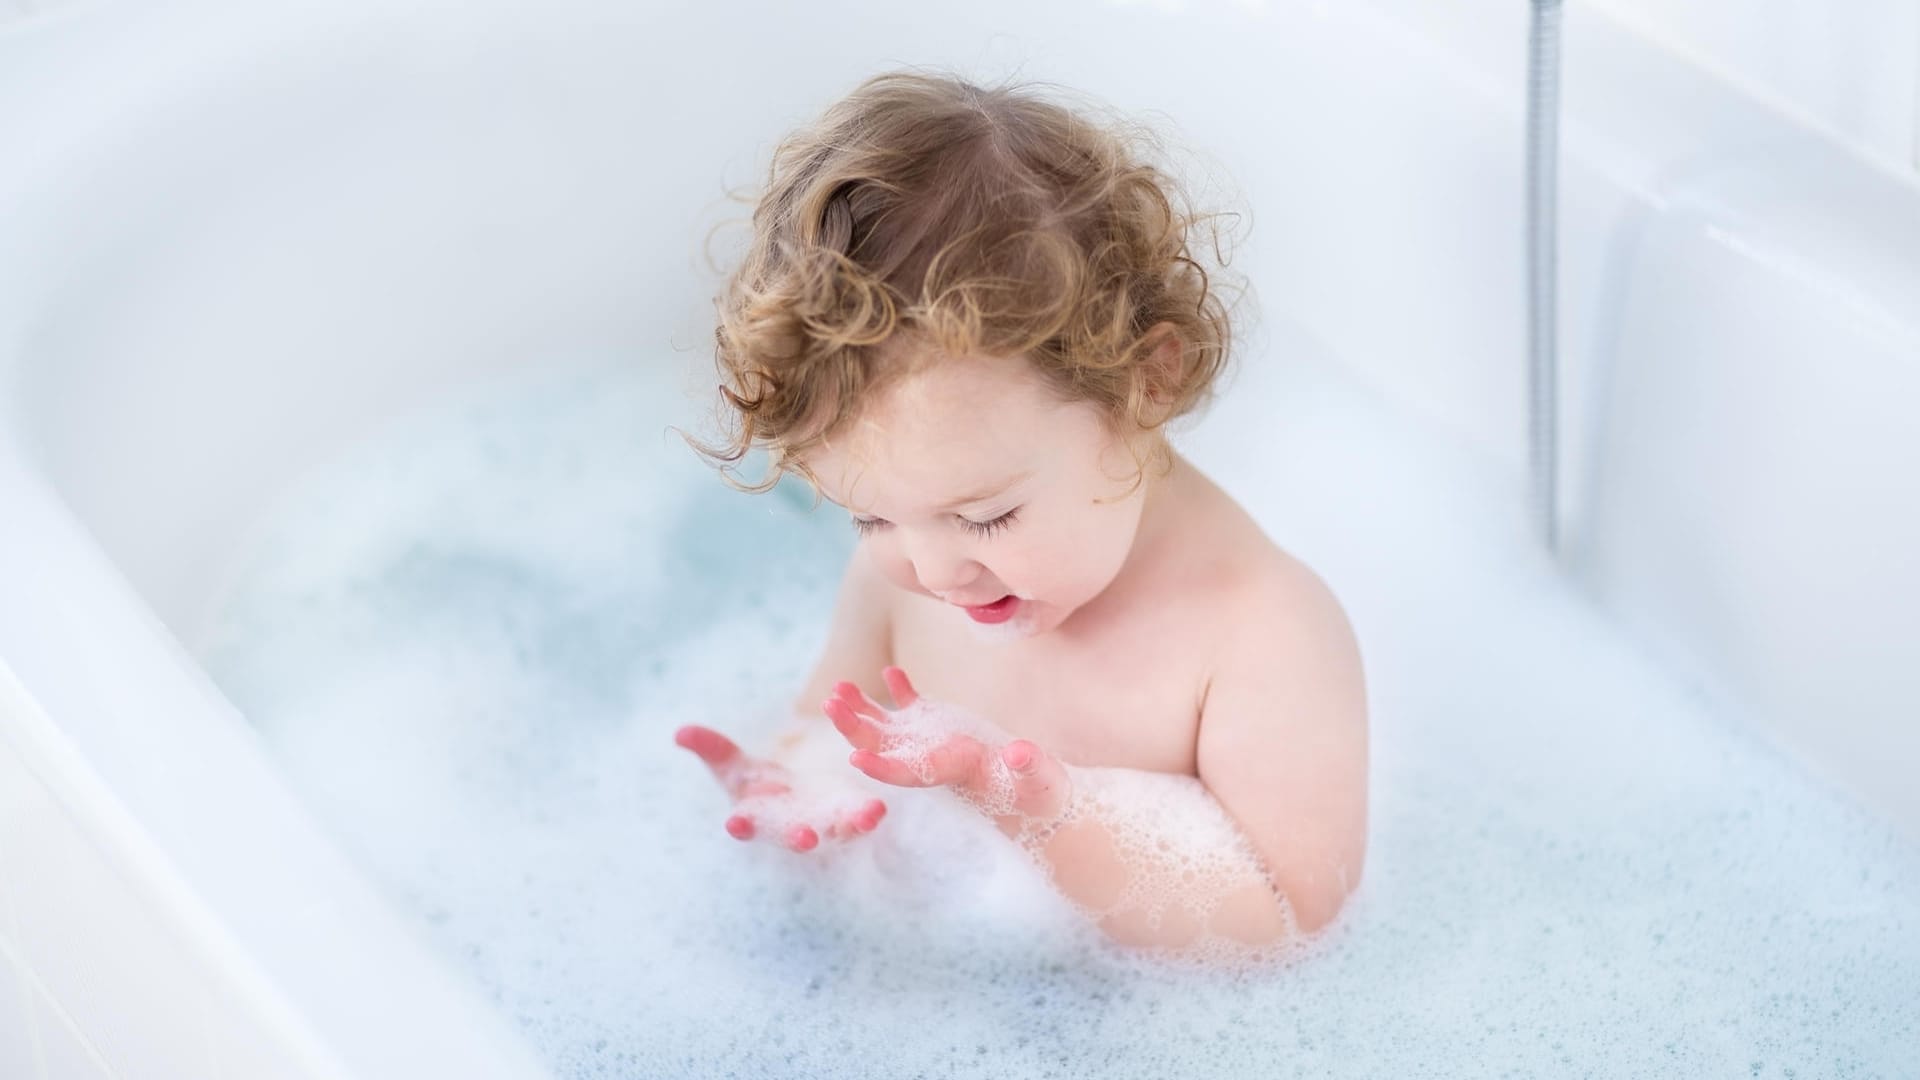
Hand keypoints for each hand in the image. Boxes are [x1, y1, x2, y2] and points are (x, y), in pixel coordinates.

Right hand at [674, 725, 886, 852]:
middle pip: (792, 837)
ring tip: (866, 817)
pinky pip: (858, 819)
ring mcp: (821, 827)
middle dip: (799, 837)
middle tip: (803, 837)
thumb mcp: (732, 766)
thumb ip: (710, 749)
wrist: (795, 798)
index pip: (745, 825)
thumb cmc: (758, 785)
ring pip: (834, 831)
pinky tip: (878, 809)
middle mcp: (789, 828)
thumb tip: (680, 731)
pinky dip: (868, 816)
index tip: (735, 823)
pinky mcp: (846, 818)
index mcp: (758, 817)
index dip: (740, 825)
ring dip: (849, 826)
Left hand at [821, 667, 1071, 820]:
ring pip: (887, 728)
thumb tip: (1020, 753)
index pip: (909, 775)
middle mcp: (931, 761)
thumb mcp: (1038, 781)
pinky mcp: (941, 728)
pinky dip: (900, 690)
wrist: (1035, 791)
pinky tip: (891, 670)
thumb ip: (1029, 767)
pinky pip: (913, 709)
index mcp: (951, 774)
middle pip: (883, 748)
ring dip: (861, 709)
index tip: (855, 760)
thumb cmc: (1038, 791)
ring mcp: (931, 743)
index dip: (882, 768)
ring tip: (838, 688)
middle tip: (829, 704)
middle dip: (855, 728)